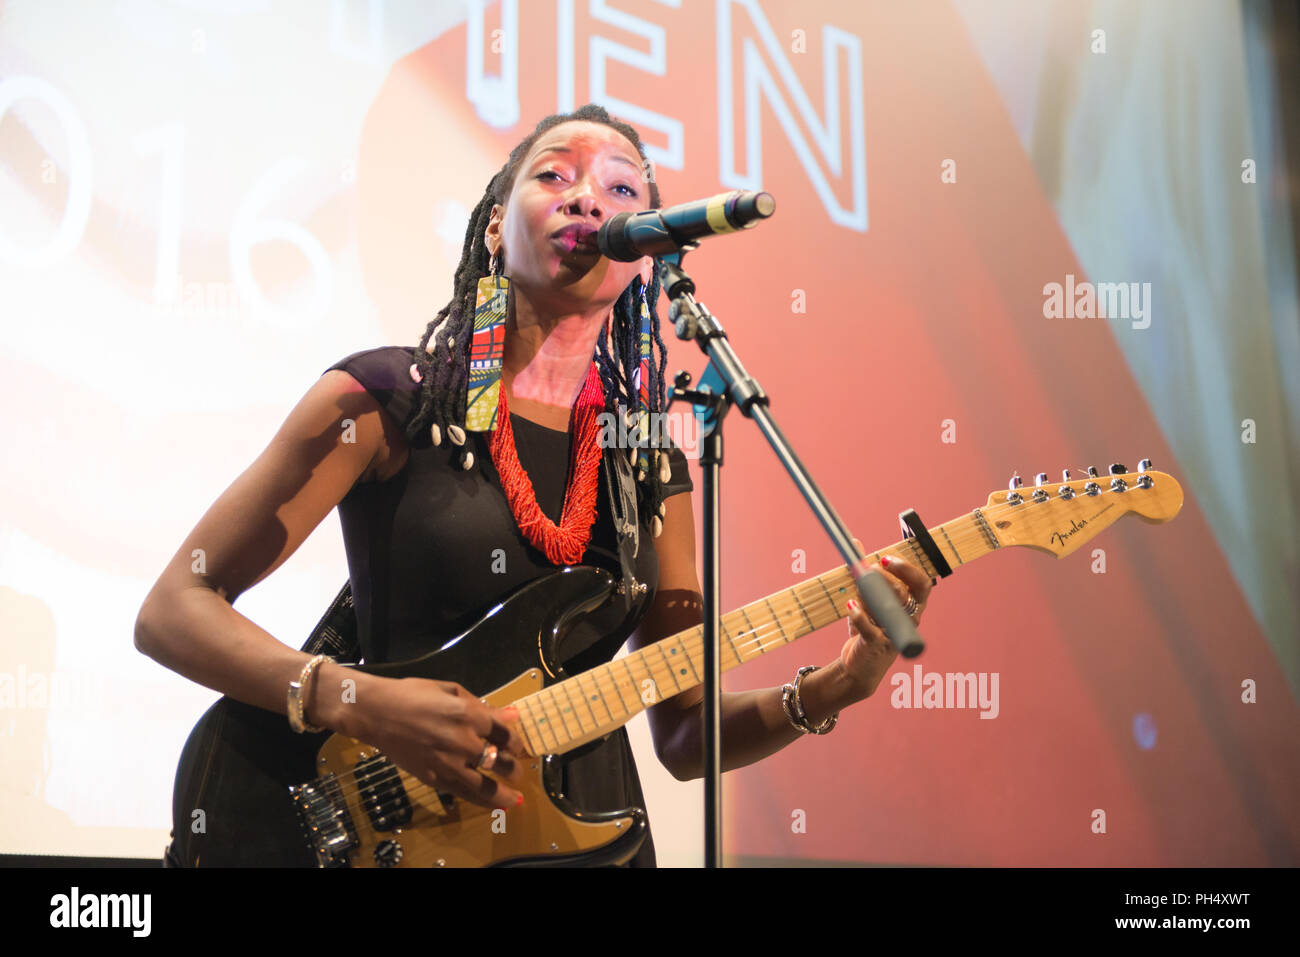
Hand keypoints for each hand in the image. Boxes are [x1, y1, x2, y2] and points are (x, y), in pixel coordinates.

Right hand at [346, 675, 530, 811]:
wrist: (377, 712)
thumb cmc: (413, 694)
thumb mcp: (451, 690)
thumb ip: (483, 705)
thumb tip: (511, 714)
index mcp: (469, 715)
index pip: (505, 735)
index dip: (516, 742)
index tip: (518, 746)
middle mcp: (463, 741)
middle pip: (501, 762)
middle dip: (514, 768)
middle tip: (517, 771)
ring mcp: (448, 763)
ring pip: (485, 786)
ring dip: (504, 795)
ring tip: (516, 799)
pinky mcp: (432, 778)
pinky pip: (462, 793)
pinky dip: (480, 801)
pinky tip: (492, 805)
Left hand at [839, 538, 933, 698]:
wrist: (857, 666)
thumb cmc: (867, 629)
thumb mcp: (867, 600)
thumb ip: (864, 575)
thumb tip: (855, 544)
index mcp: (911, 606)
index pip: (922, 584)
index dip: (907, 570)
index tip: (886, 559)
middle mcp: (906, 620)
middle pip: (904, 595)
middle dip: (885, 580)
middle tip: (868, 570)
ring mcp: (893, 634)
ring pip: (886, 610)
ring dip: (869, 596)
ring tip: (856, 590)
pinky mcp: (876, 646)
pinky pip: (869, 628)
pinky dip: (858, 615)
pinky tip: (850, 605)